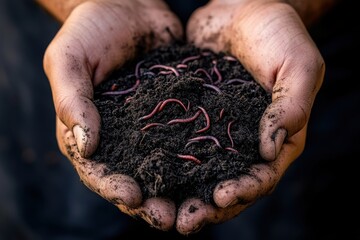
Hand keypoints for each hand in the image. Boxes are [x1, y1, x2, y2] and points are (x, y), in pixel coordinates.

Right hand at [43, 0, 181, 230]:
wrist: (126, 4)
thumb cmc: (90, 29)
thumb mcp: (69, 58)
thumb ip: (71, 99)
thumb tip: (84, 145)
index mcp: (88, 130)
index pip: (97, 169)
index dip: (113, 187)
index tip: (133, 197)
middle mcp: (120, 136)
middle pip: (133, 176)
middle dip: (150, 201)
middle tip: (170, 217)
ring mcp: (149, 128)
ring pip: (163, 166)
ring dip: (178, 189)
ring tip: (197, 205)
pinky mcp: (174, 114)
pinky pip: (185, 139)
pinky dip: (197, 158)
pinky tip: (215, 170)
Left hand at [178, 0, 324, 233]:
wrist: (243, 7)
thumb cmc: (278, 32)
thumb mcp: (298, 64)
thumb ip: (291, 105)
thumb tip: (271, 148)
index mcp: (277, 136)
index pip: (262, 175)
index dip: (244, 190)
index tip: (222, 196)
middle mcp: (245, 142)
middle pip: (227, 182)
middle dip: (207, 205)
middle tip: (183, 222)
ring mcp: (217, 131)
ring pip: (199, 171)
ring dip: (181, 193)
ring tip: (159, 208)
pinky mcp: (194, 117)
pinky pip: (178, 144)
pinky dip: (165, 161)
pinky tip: (146, 172)